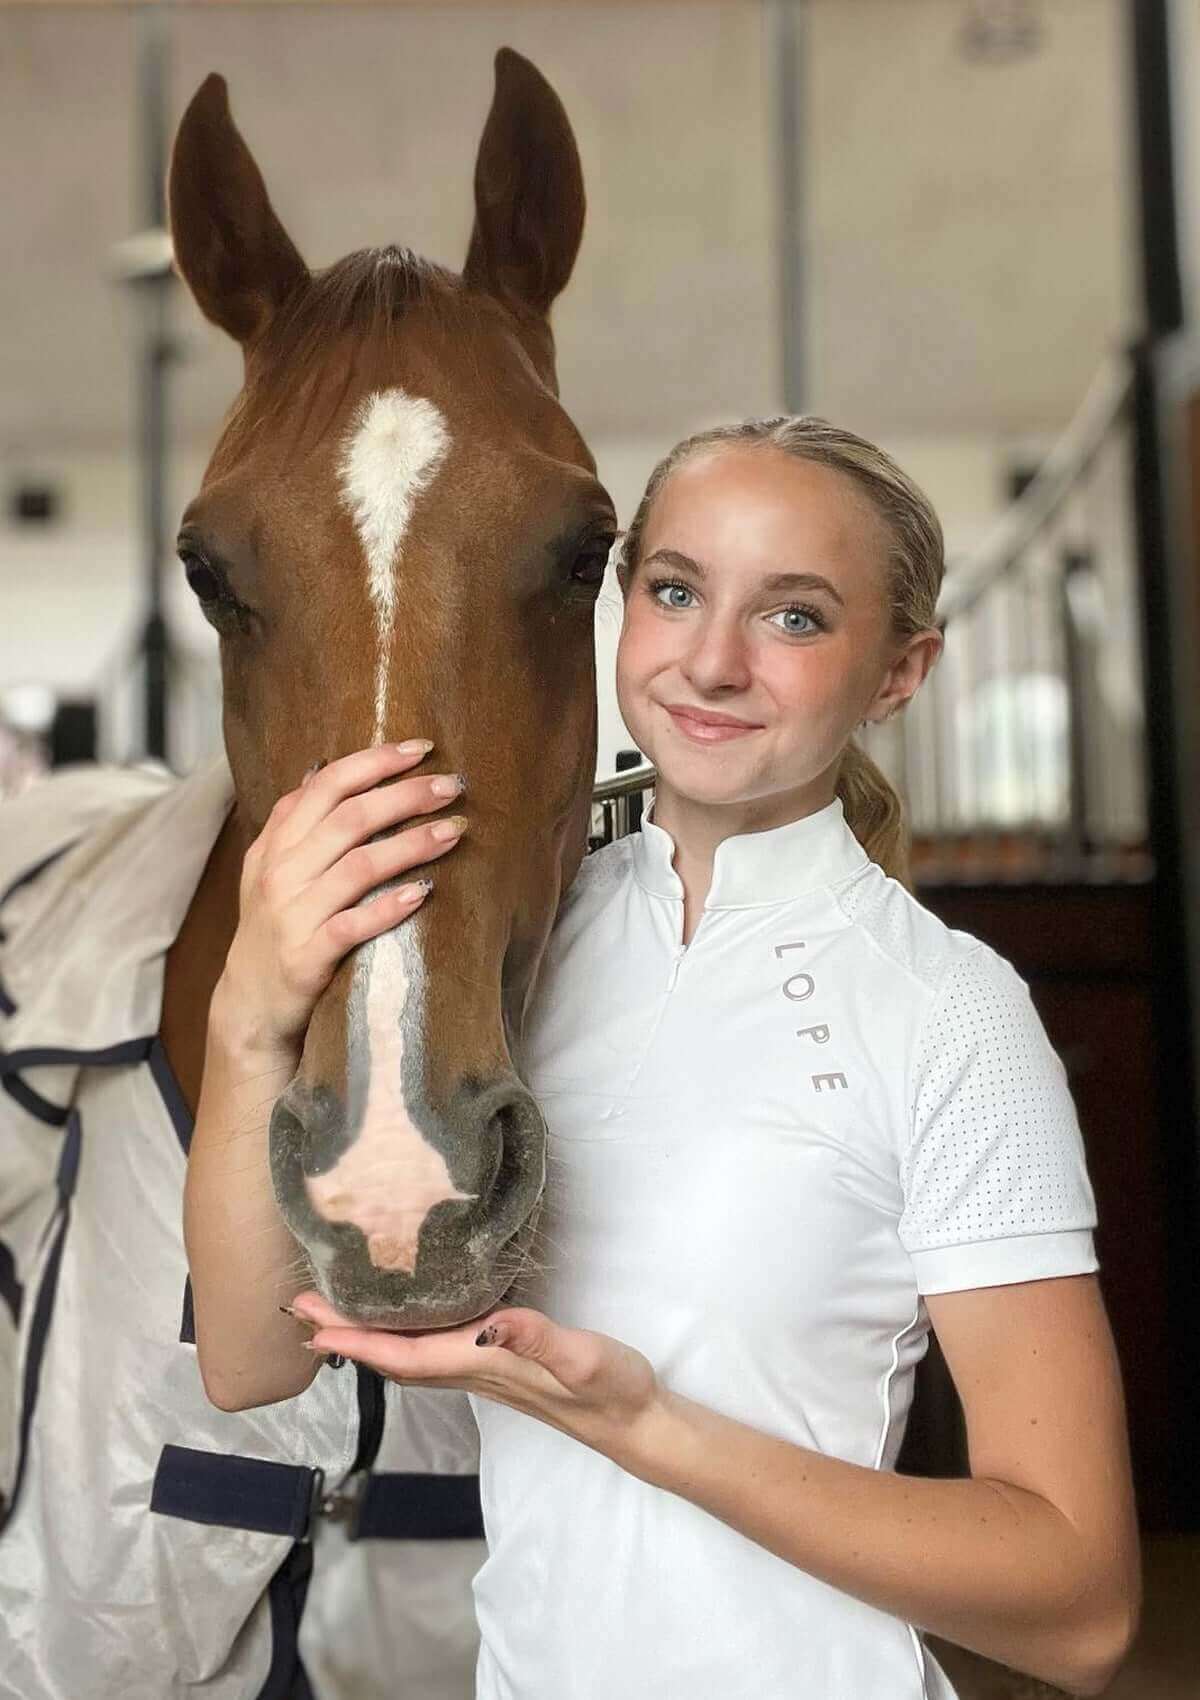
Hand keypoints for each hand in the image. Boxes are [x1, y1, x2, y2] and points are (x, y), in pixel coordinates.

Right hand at [210, 742, 467, 1063]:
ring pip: (358, 867)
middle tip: (452, 786)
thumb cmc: (273, 930)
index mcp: (277, 845)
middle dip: (405, 796)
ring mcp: (293, 915)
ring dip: (411, 844)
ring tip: (455, 831)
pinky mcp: (307, 958)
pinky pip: (352, 926)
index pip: (326, 786)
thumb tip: (320, 767)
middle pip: (350, 819)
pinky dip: (389, 907)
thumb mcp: (268, 869)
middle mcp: (282, 873)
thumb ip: (293, 821)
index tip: (422, 749)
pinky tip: (424, 893)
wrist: (248, 1006)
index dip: (374, 762)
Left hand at [289, 1291, 664, 1473]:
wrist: (634, 1423)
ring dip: (365, 1337)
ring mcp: (483, 1371)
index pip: (405, 1355)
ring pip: (407, 1356)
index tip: (311, 1323)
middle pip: (393, 1356)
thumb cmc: (613, 1389)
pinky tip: (399, 1320)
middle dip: (344, 1334)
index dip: (356, 1340)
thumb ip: (539, 1340)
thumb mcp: (583, 1360)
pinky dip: (400, 1336)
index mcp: (485, 1365)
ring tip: (331, 1312)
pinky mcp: (497, 1365)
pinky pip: (431, 1351)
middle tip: (298, 1305)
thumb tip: (490, 1326)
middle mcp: (473, 1371)